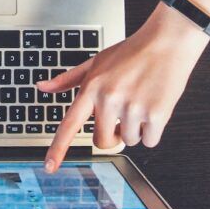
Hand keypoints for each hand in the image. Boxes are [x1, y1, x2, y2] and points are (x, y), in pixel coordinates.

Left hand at [39, 3, 208, 171]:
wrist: (167, 42)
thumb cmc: (132, 52)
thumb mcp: (95, 61)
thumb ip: (68, 79)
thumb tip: (42, 87)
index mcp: (92, 88)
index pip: (70, 124)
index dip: (58, 148)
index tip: (49, 167)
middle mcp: (109, 99)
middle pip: (102, 141)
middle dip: (112, 134)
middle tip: (121, 114)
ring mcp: (132, 108)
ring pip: (129, 141)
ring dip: (135, 129)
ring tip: (140, 101)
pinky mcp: (156, 114)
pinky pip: (149, 141)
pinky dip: (153, 130)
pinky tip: (154, 106)